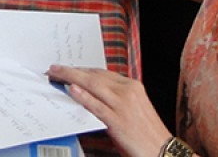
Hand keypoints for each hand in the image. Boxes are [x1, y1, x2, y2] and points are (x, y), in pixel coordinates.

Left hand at [47, 65, 171, 156]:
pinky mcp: (118, 121)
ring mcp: (123, 106)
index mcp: (132, 86)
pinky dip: (83, 96)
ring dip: (71, 77)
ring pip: (93, 85)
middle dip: (72, 71)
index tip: (67, 68)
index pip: (101, 72)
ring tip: (55, 74)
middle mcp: (128, 92)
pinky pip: (96, 106)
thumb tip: (88, 89)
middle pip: (94, 76)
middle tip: (54, 68)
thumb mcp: (132, 107)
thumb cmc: (146, 131)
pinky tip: (71, 90)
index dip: (82, 69)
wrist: (163, 151)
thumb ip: (114, 96)